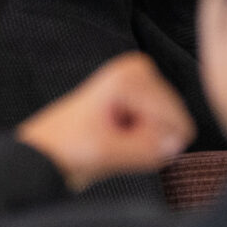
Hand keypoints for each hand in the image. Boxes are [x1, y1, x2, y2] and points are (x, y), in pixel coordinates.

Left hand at [17, 52, 194, 190]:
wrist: (49, 152)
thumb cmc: (68, 147)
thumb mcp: (106, 153)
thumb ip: (146, 150)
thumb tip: (176, 145)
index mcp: (130, 75)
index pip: (173, 121)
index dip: (144, 138)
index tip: (110, 133)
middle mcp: (140, 72)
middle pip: (175, 124)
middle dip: (147, 140)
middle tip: (111, 138)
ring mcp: (144, 87)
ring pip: (172, 133)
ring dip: (145, 143)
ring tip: (112, 138)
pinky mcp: (145, 103)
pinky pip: (165, 137)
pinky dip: (143, 145)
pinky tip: (117, 138)